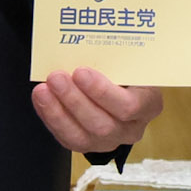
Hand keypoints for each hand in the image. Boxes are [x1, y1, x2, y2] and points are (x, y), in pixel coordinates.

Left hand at [31, 68, 163, 151]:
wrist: (122, 91)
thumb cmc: (126, 71)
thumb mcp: (130, 63)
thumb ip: (115, 59)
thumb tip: (86, 44)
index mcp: (149, 104)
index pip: (129, 106)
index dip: (102, 92)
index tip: (81, 72)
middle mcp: (131, 128)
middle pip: (102, 124)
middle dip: (75, 100)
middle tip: (56, 77)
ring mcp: (109, 141)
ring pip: (82, 135)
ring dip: (58, 111)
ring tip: (43, 89)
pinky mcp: (87, 145)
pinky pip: (67, 138)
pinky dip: (51, 117)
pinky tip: (42, 99)